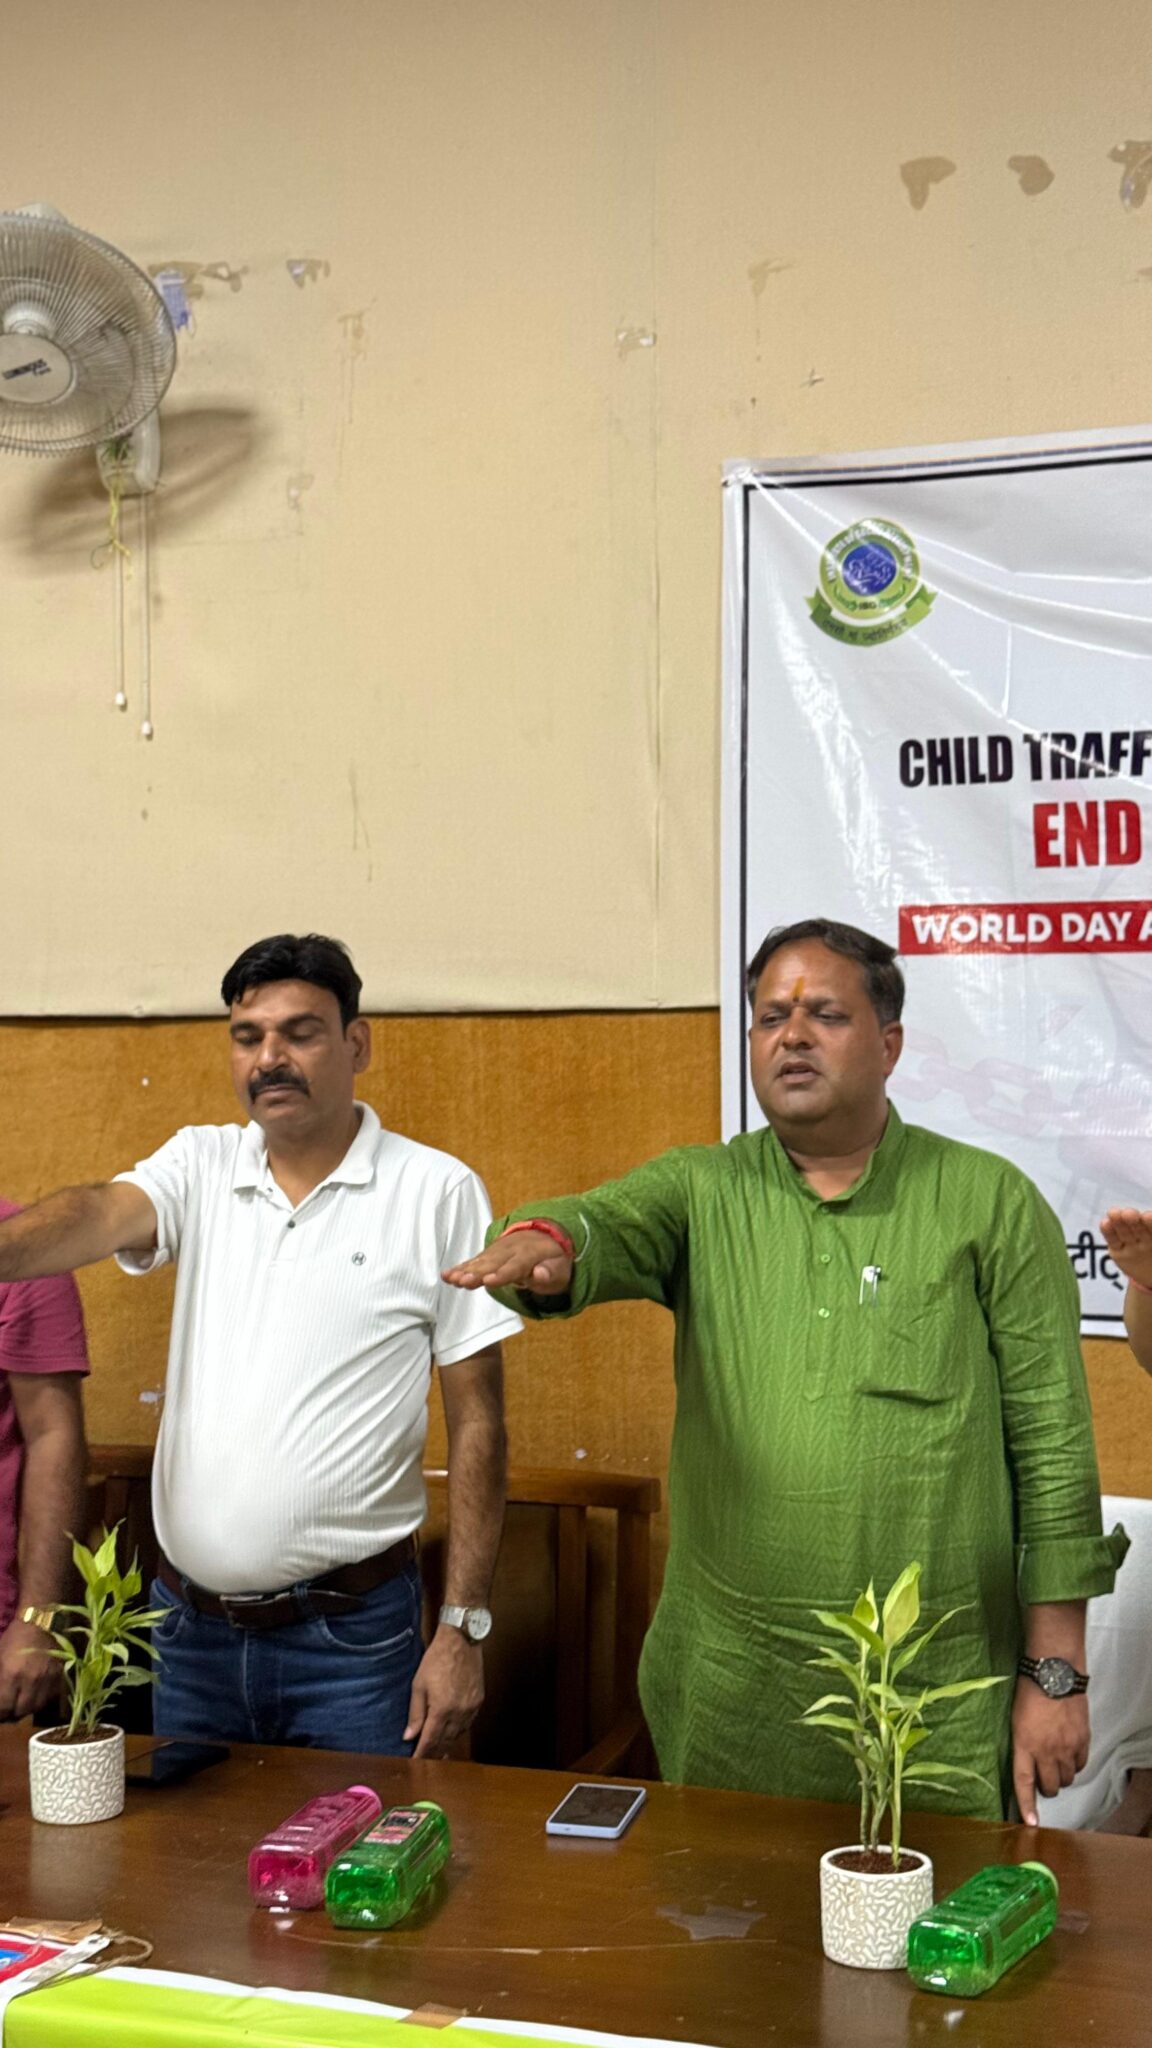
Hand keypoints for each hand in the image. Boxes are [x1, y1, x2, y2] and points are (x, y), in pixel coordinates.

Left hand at [0, 1617, 60, 1720]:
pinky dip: (43, 1700)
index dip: (0, 1714)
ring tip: (23, 1703)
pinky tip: (37, 1695)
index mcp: (11, 1675)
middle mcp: (31, 1680)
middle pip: (21, 1711)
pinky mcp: (61, 1676)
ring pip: (37, 1707)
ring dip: (28, 1708)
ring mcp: (48, 1679)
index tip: (0, 1712)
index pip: (4, 1707)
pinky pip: (51, 1698)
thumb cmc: (15, 1638)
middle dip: (12, 1714)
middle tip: (9, 1710)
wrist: (42, 1621)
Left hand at [404, 1626, 483, 1757]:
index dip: (422, 1753)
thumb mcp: (419, 1685)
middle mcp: (459, 1712)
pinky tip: (453, 1732)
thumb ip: (415, 1713)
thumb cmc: (436, 1659)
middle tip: (426, 1761)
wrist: (461, 1641)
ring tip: (439, 1751)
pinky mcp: (479, 1701)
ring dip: (448, 1743)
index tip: (416, 1763)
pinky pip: (468, 1723)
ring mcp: (471, 1707)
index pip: (430, 1740)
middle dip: (435, 1751)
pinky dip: (459, 1731)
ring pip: (458, 1734)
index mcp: (442, 1709)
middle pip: (445, 1740)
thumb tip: (409, 1736)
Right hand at [442, 1229, 572, 1295]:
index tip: (488, 1281)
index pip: (515, 1265)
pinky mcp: (489, 1255)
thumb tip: (540, 1274)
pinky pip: (474, 1261)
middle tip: (462, 1281)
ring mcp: (498, 1251)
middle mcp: (510, 1249)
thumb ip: (550, 1273)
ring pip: (480, 1261)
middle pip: (492, 1263)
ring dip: (464, 1270)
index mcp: (529, 1253)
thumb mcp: (561, 1268)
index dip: (502, 1274)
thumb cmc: (553, 1258)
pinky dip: (460, 1268)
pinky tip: (447, 1276)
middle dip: (476, 1273)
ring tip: (450, 1279)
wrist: (545, 1236)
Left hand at [1012, 1679, 1089, 1824]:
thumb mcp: (1015, 1719)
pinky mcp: (1083, 1740)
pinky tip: (1070, 1754)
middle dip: (1046, 1787)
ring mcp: (1067, 1747)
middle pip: (1050, 1786)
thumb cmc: (1028, 1690)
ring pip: (1067, 1778)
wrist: (1054, 1672)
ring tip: (1056, 1762)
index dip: (1027, 1805)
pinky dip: (1075, 1765)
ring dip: (1061, 1776)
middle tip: (1043, 1776)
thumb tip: (1028, 1760)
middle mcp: (1046, 1750)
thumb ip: (1022, 1743)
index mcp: (1024, 1744)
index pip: (1024, 1782)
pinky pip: (1081, 1765)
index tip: (1031, 1823)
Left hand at [1099, 1208, 1151, 1288]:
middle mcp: (1146, 1245)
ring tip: (1114, 1213)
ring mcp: (1132, 1250)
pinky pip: (1113, 1241)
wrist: (1149, 1274)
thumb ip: (1149, 1226)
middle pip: (1140, 1231)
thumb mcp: (1151, 1237)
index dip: (1150, 1223)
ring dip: (1119, 1224)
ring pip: (1125, 1235)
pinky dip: (1108, 1231)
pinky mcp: (1118, 1254)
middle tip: (1128, 1213)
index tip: (1148, 1216)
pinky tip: (1105, 1223)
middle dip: (1133, 1221)